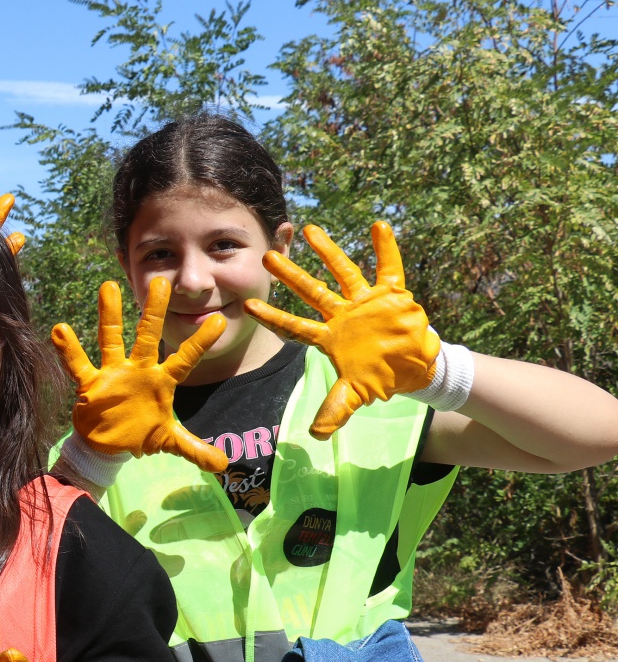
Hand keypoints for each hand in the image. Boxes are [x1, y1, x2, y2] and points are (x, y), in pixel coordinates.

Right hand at [51, 278, 227, 472]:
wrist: (108, 444)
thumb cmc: (140, 433)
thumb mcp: (169, 441)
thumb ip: (195, 449)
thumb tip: (224, 464)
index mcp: (161, 381)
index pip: (185, 359)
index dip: (200, 342)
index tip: (219, 322)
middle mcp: (138, 370)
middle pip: (148, 336)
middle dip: (154, 311)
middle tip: (162, 282)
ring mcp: (114, 374)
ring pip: (112, 339)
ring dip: (110, 315)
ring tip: (109, 286)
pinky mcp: (91, 384)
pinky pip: (79, 364)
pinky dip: (68, 349)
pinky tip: (59, 329)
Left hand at [245, 222, 438, 438]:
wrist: (414, 368)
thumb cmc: (380, 378)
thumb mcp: (355, 395)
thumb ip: (335, 410)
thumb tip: (316, 435)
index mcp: (328, 337)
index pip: (293, 326)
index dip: (272, 317)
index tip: (248, 305)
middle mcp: (342, 315)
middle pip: (310, 292)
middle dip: (289, 275)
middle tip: (266, 256)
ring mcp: (365, 302)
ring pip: (342, 272)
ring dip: (328, 252)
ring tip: (309, 229)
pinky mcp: (390, 295)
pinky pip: (388, 268)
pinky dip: (386, 249)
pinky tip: (379, 226)